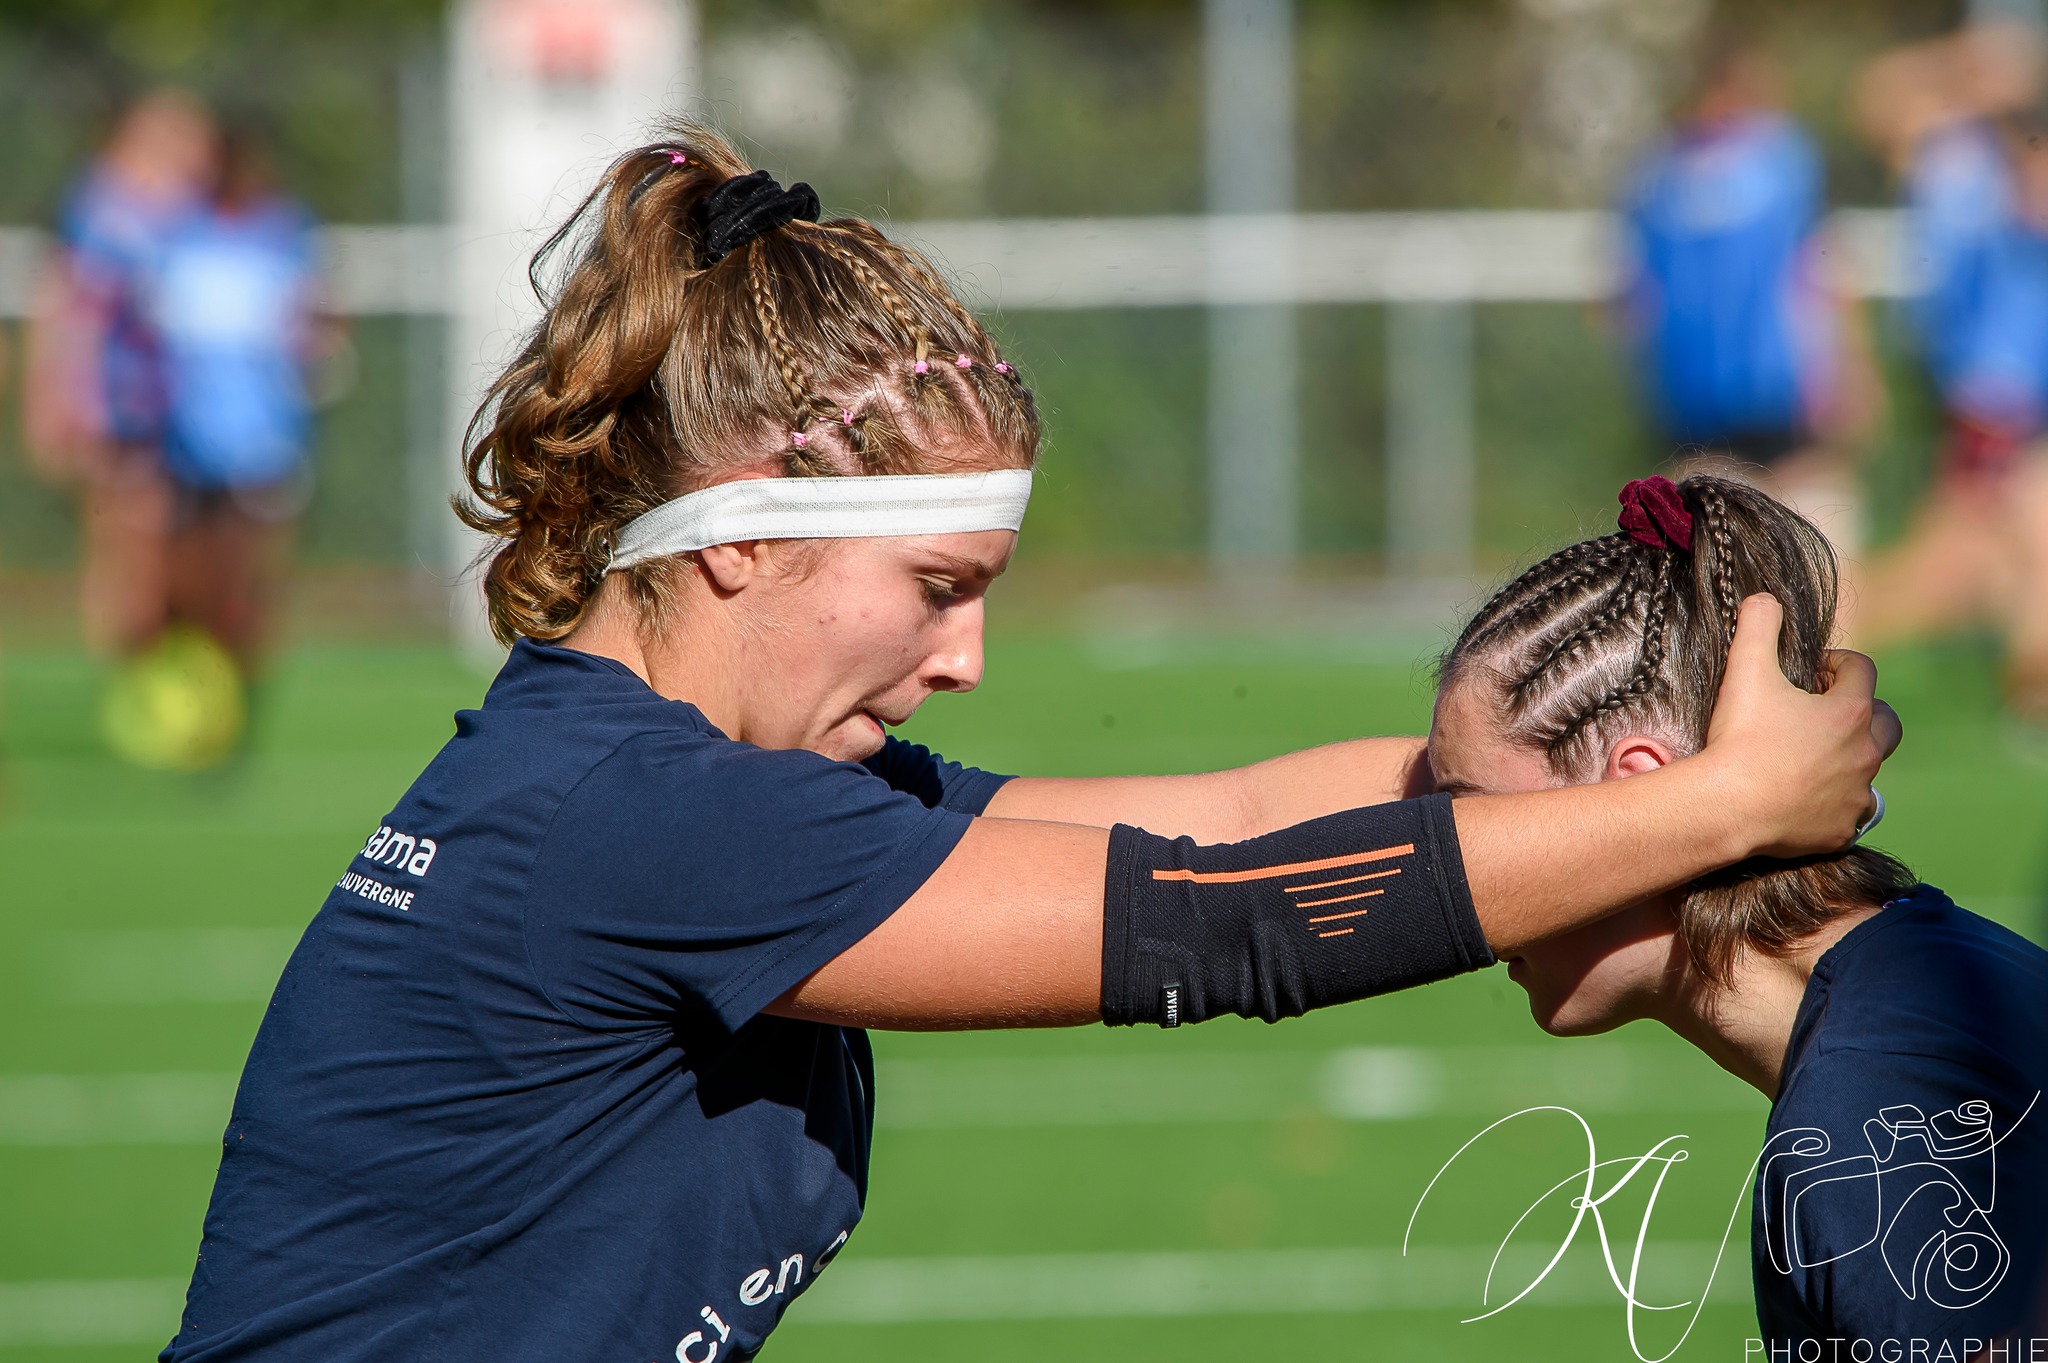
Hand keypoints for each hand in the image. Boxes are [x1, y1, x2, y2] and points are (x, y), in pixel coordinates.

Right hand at [1701, 594, 1892, 858]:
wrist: (1727, 807)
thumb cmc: (1740, 738)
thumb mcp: (1745, 669)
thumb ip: (1758, 623)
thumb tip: (1765, 598)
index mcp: (1850, 712)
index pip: (1861, 670)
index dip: (1835, 663)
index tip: (1808, 671)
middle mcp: (1864, 753)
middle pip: (1886, 722)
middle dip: (1862, 711)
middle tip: (1819, 714)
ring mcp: (1855, 795)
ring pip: (1869, 770)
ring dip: (1849, 758)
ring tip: (1810, 758)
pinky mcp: (1841, 830)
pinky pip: (1849, 813)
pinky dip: (1833, 802)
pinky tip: (1803, 798)